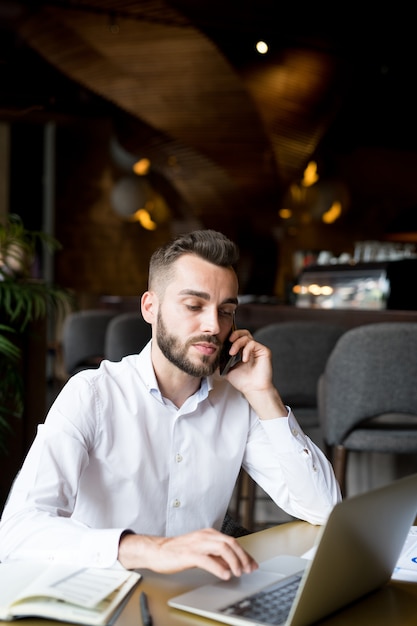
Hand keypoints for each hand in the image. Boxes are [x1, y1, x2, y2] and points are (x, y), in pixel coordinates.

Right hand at [118, 528, 257, 578]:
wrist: (158, 551)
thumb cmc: (178, 551)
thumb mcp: (201, 551)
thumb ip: (216, 555)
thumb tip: (232, 563)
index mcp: (209, 534)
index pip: (232, 541)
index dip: (245, 553)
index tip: (252, 564)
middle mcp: (205, 536)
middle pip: (231, 543)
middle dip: (243, 557)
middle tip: (249, 569)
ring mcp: (197, 544)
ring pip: (222, 548)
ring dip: (234, 561)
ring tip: (238, 573)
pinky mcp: (188, 553)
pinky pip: (207, 559)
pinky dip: (218, 567)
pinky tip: (224, 574)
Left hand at [224, 330, 287, 419]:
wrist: (253, 389)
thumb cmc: (242, 381)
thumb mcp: (226, 369)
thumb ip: (220, 361)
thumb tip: (211, 354)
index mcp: (242, 351)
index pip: (237, 337)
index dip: (230, 336)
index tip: (222, 341)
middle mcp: (251, 348)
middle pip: (243, 332)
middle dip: (235, 334)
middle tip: (229, 341)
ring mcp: (257, 349)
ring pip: (247, 337)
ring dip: (237, 343)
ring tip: (232, 353)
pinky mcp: (264, 351)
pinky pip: (253, 344)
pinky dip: (246, 350)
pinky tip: (244, 359)